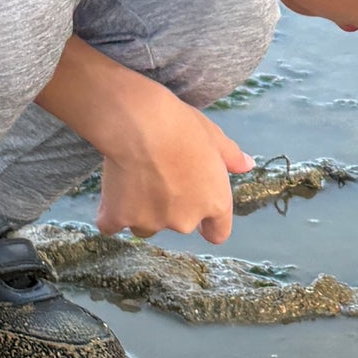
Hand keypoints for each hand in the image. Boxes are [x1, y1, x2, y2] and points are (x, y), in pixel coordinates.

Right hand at [93, 70, 253, 241]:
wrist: (139, 125)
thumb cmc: (182, 126)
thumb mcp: (215, 136)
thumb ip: (232, 157)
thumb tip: (247, 165)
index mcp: (215, 203)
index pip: (218, 232)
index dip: (208, 224)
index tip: (199, 214)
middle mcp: (185, 220)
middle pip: (177, 224)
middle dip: (169, 207)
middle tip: (158, 175)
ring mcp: (151, 222)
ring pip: (145, 226)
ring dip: (140, 211)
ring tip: (133, 179)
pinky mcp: (119, 218)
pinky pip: (111, 224)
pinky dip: (109, 214)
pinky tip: (110, 193)